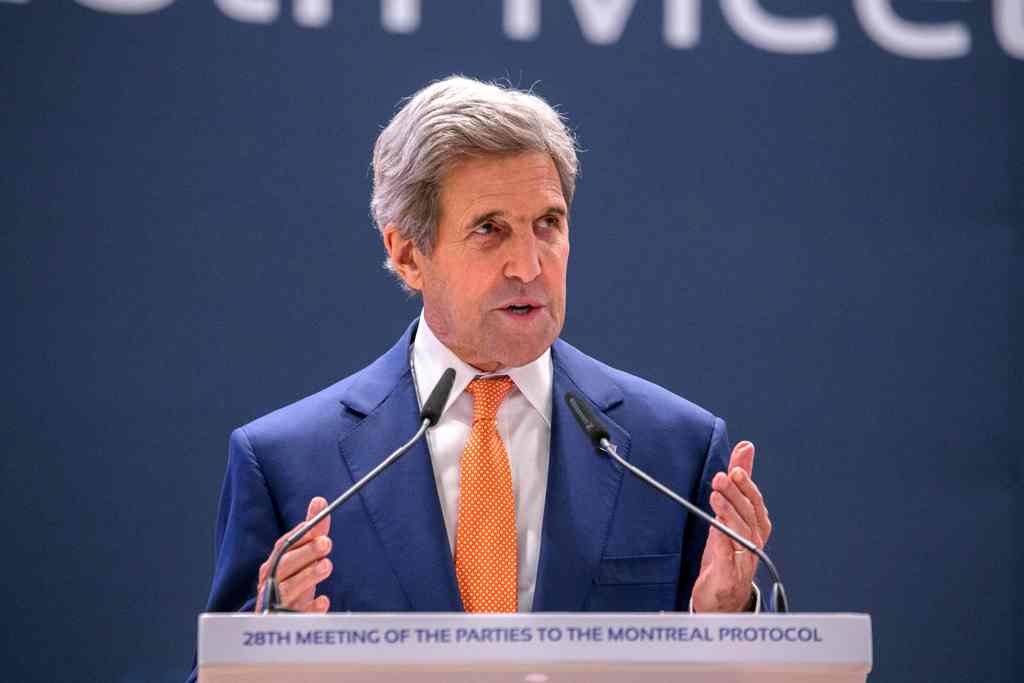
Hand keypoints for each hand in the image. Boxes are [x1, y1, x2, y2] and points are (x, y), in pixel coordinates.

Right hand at [255, 497, 333, 611]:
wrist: (277, 617)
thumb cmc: (292, 580)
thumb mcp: (302, 556)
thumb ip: (311, 531)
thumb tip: (319, 501)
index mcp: (274, 563)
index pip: (284, 546)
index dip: (301, 536)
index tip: (317, 527)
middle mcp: (272, 582)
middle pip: (285, 565)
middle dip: (305, 553)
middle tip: (326, 543)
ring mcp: (278, 602)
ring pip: (289, 589)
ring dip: (308, 576)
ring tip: (327, 565)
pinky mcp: (287, 622)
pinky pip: (298, 617)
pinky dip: (310, 609)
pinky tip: (323, 601)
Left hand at [691, 441, 771, 612]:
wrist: (723, 596)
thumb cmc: (728, 551)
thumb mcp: (729, 511)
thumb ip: (738, 480)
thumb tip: (745, 448)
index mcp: (756, 524)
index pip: (754, 499)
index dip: (746, 484)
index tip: (735, 468)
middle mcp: (754, 540)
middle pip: (748, 513)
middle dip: (736, 494)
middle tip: (721, 478)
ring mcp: (745, 559)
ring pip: (741, 532)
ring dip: (728, 512)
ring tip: (715, 496)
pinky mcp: (731, 575)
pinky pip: (729, 557)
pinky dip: (723, 543)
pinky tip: (714, 528)